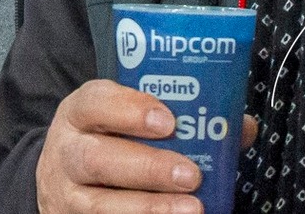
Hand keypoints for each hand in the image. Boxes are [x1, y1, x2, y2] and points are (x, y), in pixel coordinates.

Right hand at [35, 80, 254, 213]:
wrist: (64, 179)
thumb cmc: (109, 140)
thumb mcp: (128, 120)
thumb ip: (181, 118)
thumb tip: (239, 127)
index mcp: (80, 114)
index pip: (95, 102)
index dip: (128, 110)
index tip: (168, 120)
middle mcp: (67, 152)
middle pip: (96, 158)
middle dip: (146, 166)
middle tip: (190, 173)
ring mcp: (69, 194)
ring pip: (100, 204)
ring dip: (149, 206)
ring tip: (193, 208)